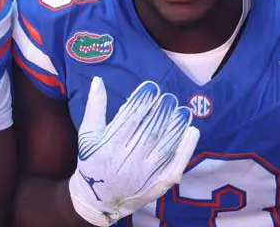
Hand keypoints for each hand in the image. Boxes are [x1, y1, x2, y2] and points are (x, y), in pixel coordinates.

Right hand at [68, 77, 199, 225]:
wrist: (98, 200)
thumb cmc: (91, 161)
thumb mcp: (87, 134)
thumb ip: (95, 107)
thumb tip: (98, 80)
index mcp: (110, 146)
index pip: (130, 118)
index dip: (142, 101)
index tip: (151, 86)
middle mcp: (129, 161)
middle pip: (149, 132)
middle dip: (161, 112)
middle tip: (170, 96)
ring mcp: (146, 174)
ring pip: (165, 148)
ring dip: (176, 127)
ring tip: (183, 109)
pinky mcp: (158, 184)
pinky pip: (175, 166)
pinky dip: (185, 149)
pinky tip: (192, 132)